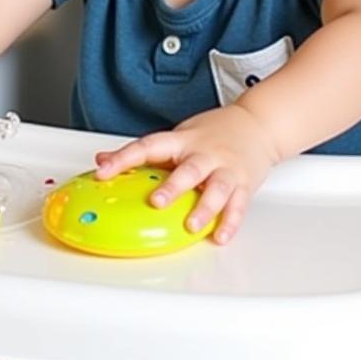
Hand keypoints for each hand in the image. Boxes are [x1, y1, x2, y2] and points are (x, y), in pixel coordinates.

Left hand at [93, 105, 280, 244]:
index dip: (124, 158)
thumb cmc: (214, 133)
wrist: (258, 124)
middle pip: (189, 169)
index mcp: (182, 141)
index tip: (103, 170)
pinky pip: (239, 204)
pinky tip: (221, 236)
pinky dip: (231, 221)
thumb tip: (102, 159)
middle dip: (173, 187)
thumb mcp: (177, 136)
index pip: (149, 146)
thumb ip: (144, 151)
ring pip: (217, 188)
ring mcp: (226, 169)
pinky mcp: (245, 183)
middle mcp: (204, 154)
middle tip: (156, 202)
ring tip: (192, 225)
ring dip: (205, 208)